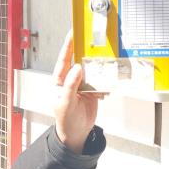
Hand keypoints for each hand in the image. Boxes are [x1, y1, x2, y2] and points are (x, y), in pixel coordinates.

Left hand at [53, 30, 101, 153]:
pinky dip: (104, 78)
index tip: (72, 34)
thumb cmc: (66, 120)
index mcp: (59, 81)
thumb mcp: (66, 103)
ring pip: (90, 70)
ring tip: (103, 55)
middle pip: (78, 61)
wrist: (77, 134)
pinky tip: (108, 75)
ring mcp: (82, 85)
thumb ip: (71, 85)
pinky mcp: (92, 90)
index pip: (63, 60)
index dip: (68, 46)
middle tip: (92, 39)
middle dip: (84, 51)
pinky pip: (99, 81)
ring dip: (97, 64)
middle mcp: (70, 80)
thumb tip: (76, 68)